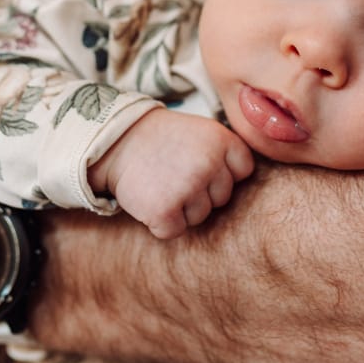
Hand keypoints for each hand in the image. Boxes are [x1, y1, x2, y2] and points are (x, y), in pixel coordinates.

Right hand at [90, 110, 253, 239]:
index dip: (222, 172)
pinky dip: (161, 222)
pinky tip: (151, 198)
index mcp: (223, 140)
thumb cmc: (162, 139)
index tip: (199, 164)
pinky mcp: (165, 210)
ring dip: (181, 208)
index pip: (243, 171)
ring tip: (162, 182)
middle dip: (201, 191)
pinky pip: (174, 230)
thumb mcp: (202, 132)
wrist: (116, 141)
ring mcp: (188, 187)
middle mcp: (210, 163)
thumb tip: (248, 185)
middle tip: (175, 172)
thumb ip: (226, 153)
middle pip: (222, 197)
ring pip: (200, 216)